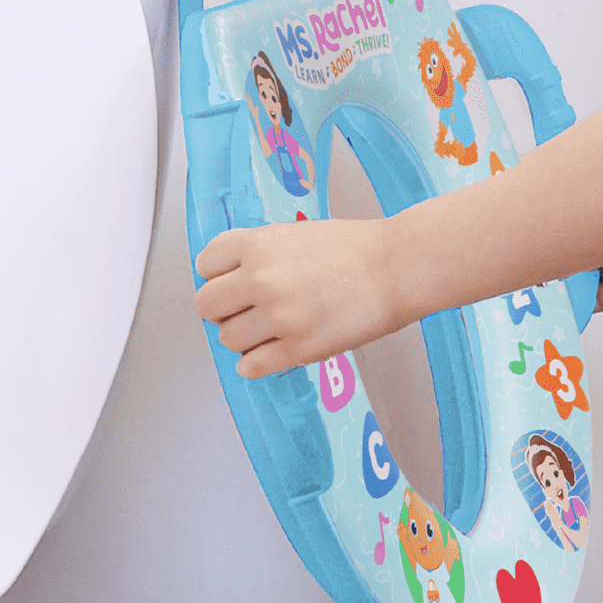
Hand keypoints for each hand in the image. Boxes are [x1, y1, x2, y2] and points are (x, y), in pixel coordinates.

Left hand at [193, 217, 396, 377]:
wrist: (397, 268)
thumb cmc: (356, 249)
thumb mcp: (295, 234)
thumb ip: (260, 254)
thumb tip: (233, 281)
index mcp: (258, 244)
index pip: (206, 264)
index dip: (218, 275)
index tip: (229, 283)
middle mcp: (261, 279)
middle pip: (207, 305)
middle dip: (224, 309)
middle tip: (245, 310)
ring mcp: (279, 316)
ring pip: (228, 339)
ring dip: (243, 338)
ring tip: (267, 331)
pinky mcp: (298, 348)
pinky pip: (251, 367)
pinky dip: (256, 363)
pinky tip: (272, 352)